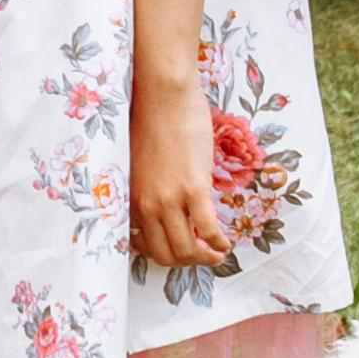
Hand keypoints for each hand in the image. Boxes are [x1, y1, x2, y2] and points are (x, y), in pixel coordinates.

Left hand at [126, 80, 229, 272]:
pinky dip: (220, 243)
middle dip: (188, 262)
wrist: (162, 95)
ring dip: (206, 259)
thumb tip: (166, 208)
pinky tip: (226, 242)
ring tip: (218, 253)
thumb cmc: (152, 121)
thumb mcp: (141, 166)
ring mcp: (170, 198)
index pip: (145, 246)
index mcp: (132, 199)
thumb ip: (149, 190)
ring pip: (187, 250)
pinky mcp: (193, 187)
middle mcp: (147, 204)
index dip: (166, 256)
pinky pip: (208, 230)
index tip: (181, 251)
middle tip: (204, 256)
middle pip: (167, 254)